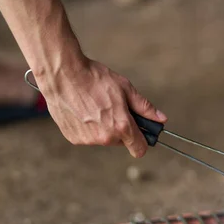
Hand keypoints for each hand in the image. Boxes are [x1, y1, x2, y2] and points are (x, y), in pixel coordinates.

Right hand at [34, 57, 166, 157]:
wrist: (63, 74)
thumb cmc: (95, 79)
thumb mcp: (126, 89)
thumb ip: (145, 107)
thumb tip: (161, 119)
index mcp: (121, 126)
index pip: (140, 149)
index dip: (143, 142)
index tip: (141, 134)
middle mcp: (105, 137)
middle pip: (121, 142)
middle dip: (122, 129)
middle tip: (114, 109)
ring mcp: (87, 139)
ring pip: (104, 139)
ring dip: (104, 128)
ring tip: (95, 107)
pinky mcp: (73, 138)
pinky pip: (87, 137)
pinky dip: (88, 127)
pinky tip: (83, 110)